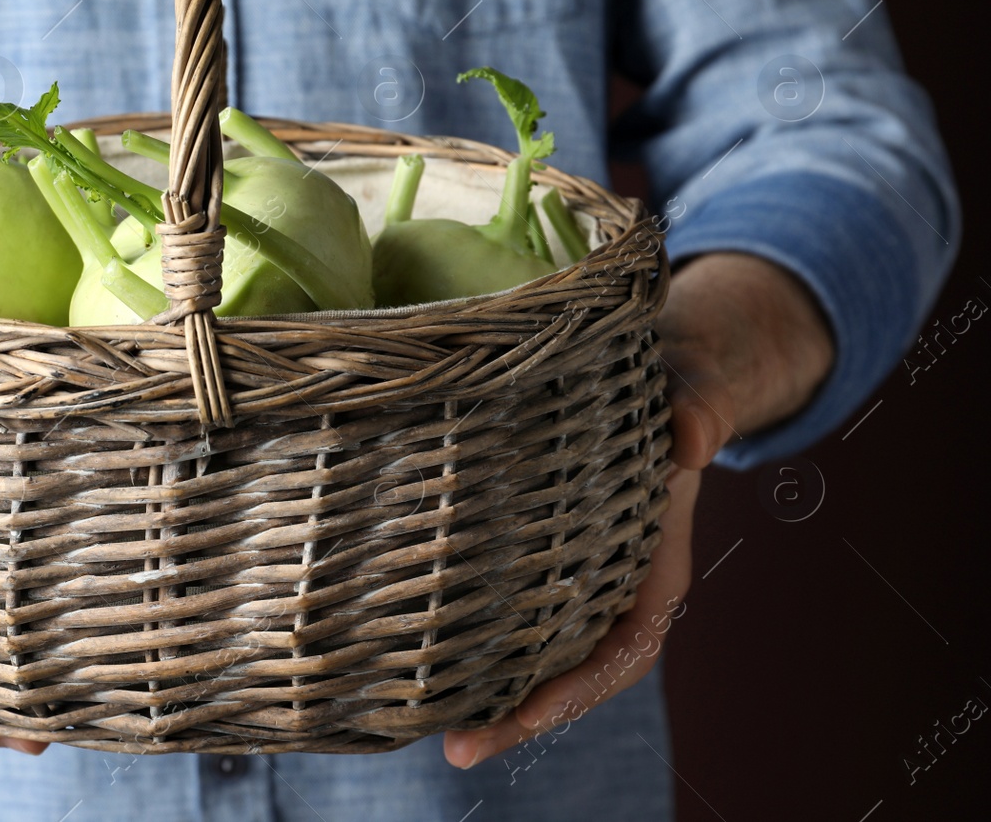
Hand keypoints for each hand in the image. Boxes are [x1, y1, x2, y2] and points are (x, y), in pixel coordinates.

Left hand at [443, 252, 832, 767]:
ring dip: (491, 693)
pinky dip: (475, 642)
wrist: (666, 376)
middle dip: (521, 714)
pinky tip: (423, 660)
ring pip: (536, 652)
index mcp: (657, 570)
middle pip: (572, 671)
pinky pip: (508, 611)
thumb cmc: (680, 392)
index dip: (582, 686)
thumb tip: (693, 439)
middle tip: (459, 746)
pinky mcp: (537, 558)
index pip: (627, 648)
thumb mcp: (694, 398)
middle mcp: (614, 587)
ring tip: (432, 729)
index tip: (533, 712)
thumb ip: (698, 416)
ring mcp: (574, 579)